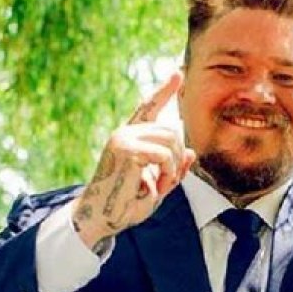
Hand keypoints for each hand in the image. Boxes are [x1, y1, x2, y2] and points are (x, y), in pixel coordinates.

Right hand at [72, 73, 195, 247]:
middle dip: (177, 158)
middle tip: (167, 182)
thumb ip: (174, 169)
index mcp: (130, 137)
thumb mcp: (158, 185)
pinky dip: (167, 173)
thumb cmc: (126, 204)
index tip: (178, 73)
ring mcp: (123, 139)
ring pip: (171, 140)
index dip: (164, 91)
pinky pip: (164, 155)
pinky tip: (155, 187)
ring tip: (161, 185)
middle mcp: (124, 133)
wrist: (101, 219)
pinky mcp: (125, 150)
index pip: (149, 107)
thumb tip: (191, 152)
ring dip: (172, 167)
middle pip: (172, 130)